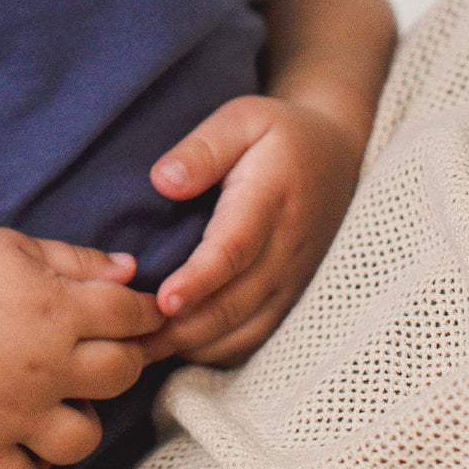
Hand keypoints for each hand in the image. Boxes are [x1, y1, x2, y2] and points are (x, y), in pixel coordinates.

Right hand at [0, 228, 163, 468]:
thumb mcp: (17, 245)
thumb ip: (78, 259)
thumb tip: (130, 269)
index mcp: (58, 310)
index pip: (129, 314)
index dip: (144, 311)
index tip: (140, 312)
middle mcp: (46, 366)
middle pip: (121, 374)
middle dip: (126, 358)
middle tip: (105, 349)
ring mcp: (16, 411)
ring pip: (83, 438)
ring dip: (85, 420)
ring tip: (66, 400)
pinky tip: (30, 442)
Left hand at [140, 96, 361, 366]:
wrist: (338, 155)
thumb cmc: (279, 133)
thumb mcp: (243, 118)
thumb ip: (204, 148)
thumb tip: (163, 182)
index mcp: (271, 199)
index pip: (234, 249)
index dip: (198, 280)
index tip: (163, 301)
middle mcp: (286, 249)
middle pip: (235, 302)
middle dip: (183, 327)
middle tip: (131, 338)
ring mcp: (292, 279)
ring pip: (245, 329)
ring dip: (195, 345)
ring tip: (143, 349)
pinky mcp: (290, 296)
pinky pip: (256, 336)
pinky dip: (217, 350)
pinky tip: (178, 346)